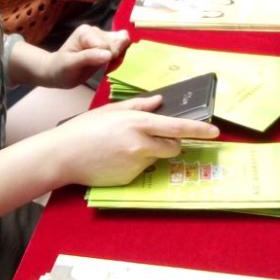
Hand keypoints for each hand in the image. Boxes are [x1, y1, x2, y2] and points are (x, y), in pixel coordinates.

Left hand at [45, 25, 131, 88]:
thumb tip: (108, 54)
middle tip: (98, 65)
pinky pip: (123, 45)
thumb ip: (88, 58)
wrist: (58, 72)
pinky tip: (110, 62)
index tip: (92, 66)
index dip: (105, 58)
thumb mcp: (70, 65)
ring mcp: (103, 36)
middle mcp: (95, 31)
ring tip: (104, 64)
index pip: (106, 44)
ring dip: (118, 55)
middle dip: (113, 56)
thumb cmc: (61, 69)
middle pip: (117, 41)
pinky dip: (121, 55)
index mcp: (85, 32)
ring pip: (123, 41)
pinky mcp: (108, 43)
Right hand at [50, 95, 219, 186]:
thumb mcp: (112, 110)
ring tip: (122, 147)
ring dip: (149, 153)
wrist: (64, 155)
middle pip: (173, 147)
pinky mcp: (130, 178)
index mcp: (138, 123)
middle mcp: (141, 144)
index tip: (215, 132)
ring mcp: (136, 164)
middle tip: (151, 138)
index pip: (177, 127)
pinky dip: (134, 165)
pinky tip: (115, 159)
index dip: (199, 130)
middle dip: (170, 143)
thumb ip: (139, 106)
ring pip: (156, 158)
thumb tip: (160, 101)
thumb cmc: (85, 128)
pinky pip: (142, 170)